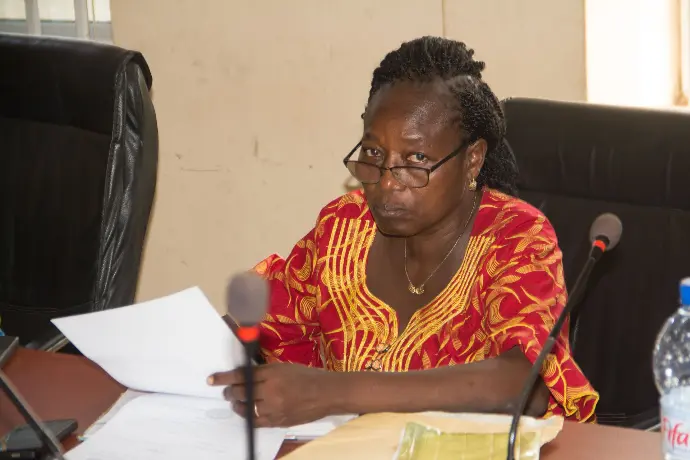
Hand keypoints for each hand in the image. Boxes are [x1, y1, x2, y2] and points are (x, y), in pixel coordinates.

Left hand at [208, 363, 334, 426]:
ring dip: (237, 404)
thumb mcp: (284, 367)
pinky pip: (256, 421)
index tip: (212, 379)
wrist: (326, 393)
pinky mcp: (278, 421)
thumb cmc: (307, 376)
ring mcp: (274, 408)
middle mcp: (271, 390)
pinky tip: (246, 411)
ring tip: (234, 401)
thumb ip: (264, 372)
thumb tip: (244, 375)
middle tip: (225, 390)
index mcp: (273, 373)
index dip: (224, 377)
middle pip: (241, 392)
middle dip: (229, 391)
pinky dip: (248, 416)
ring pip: (246, 408)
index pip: (242, 375)